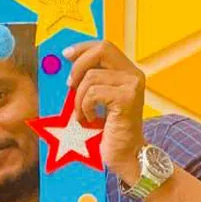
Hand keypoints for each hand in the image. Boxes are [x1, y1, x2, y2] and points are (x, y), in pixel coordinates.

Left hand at [65, 41, 145, 184]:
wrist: (124, 155)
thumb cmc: (107, 130)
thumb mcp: (96, 100)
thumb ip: (88, 80)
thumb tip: (66, 61)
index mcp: (127, 72)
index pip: (105, 46)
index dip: (83, 47)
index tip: (66, 55)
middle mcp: (134, 75)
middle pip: (102, 50)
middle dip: (79, 66)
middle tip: (69, 86)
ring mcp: (133, 86)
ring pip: (91, 77)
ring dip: (78, 98)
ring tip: (82, 114)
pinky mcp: (128, 98)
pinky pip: (93, 93)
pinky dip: (84, 107)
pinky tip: (91, 119)